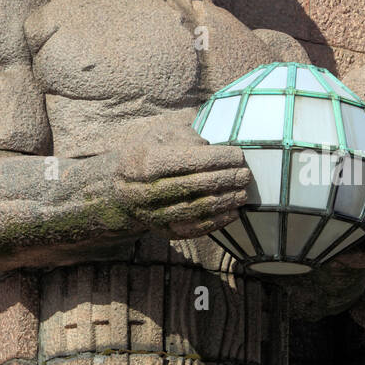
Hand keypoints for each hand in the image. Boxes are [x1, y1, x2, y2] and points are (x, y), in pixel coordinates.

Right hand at [111, 111, 251, 238]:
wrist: (119, 188)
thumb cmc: (148, 153)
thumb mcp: (160, 134)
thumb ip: (186, 134)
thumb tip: (214, 144)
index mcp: (147, 163)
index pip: (189, 161)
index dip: (218, 158)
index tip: (238, 155)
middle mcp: (148, 191)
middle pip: (195, 185)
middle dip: (225, 179)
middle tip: (245, 174)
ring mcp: (154, 214)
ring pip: (197, 209)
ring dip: (225, 201)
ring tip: (243, 192)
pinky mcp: (164, 230)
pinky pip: (194, 228)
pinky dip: (217, 222)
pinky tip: (234, 212)